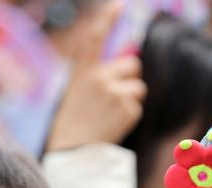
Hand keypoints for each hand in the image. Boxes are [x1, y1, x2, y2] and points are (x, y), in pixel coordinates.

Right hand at [45, 2, 145, 151]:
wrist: (73, 149)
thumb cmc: (75, 118)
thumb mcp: (80, 89)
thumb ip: (99, 74)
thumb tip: (130, 65)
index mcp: (83, 70)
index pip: (96, 37)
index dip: (108, 18)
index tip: (119, 4)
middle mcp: (99, 77)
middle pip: (133, 65)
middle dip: (129, 77)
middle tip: (114, 94)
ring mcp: (114, 93)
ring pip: (139, 87)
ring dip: (130, 97)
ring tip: (111, 111)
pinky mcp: (127, 110)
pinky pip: (137, 106)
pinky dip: (129, 115)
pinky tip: (113, 122)